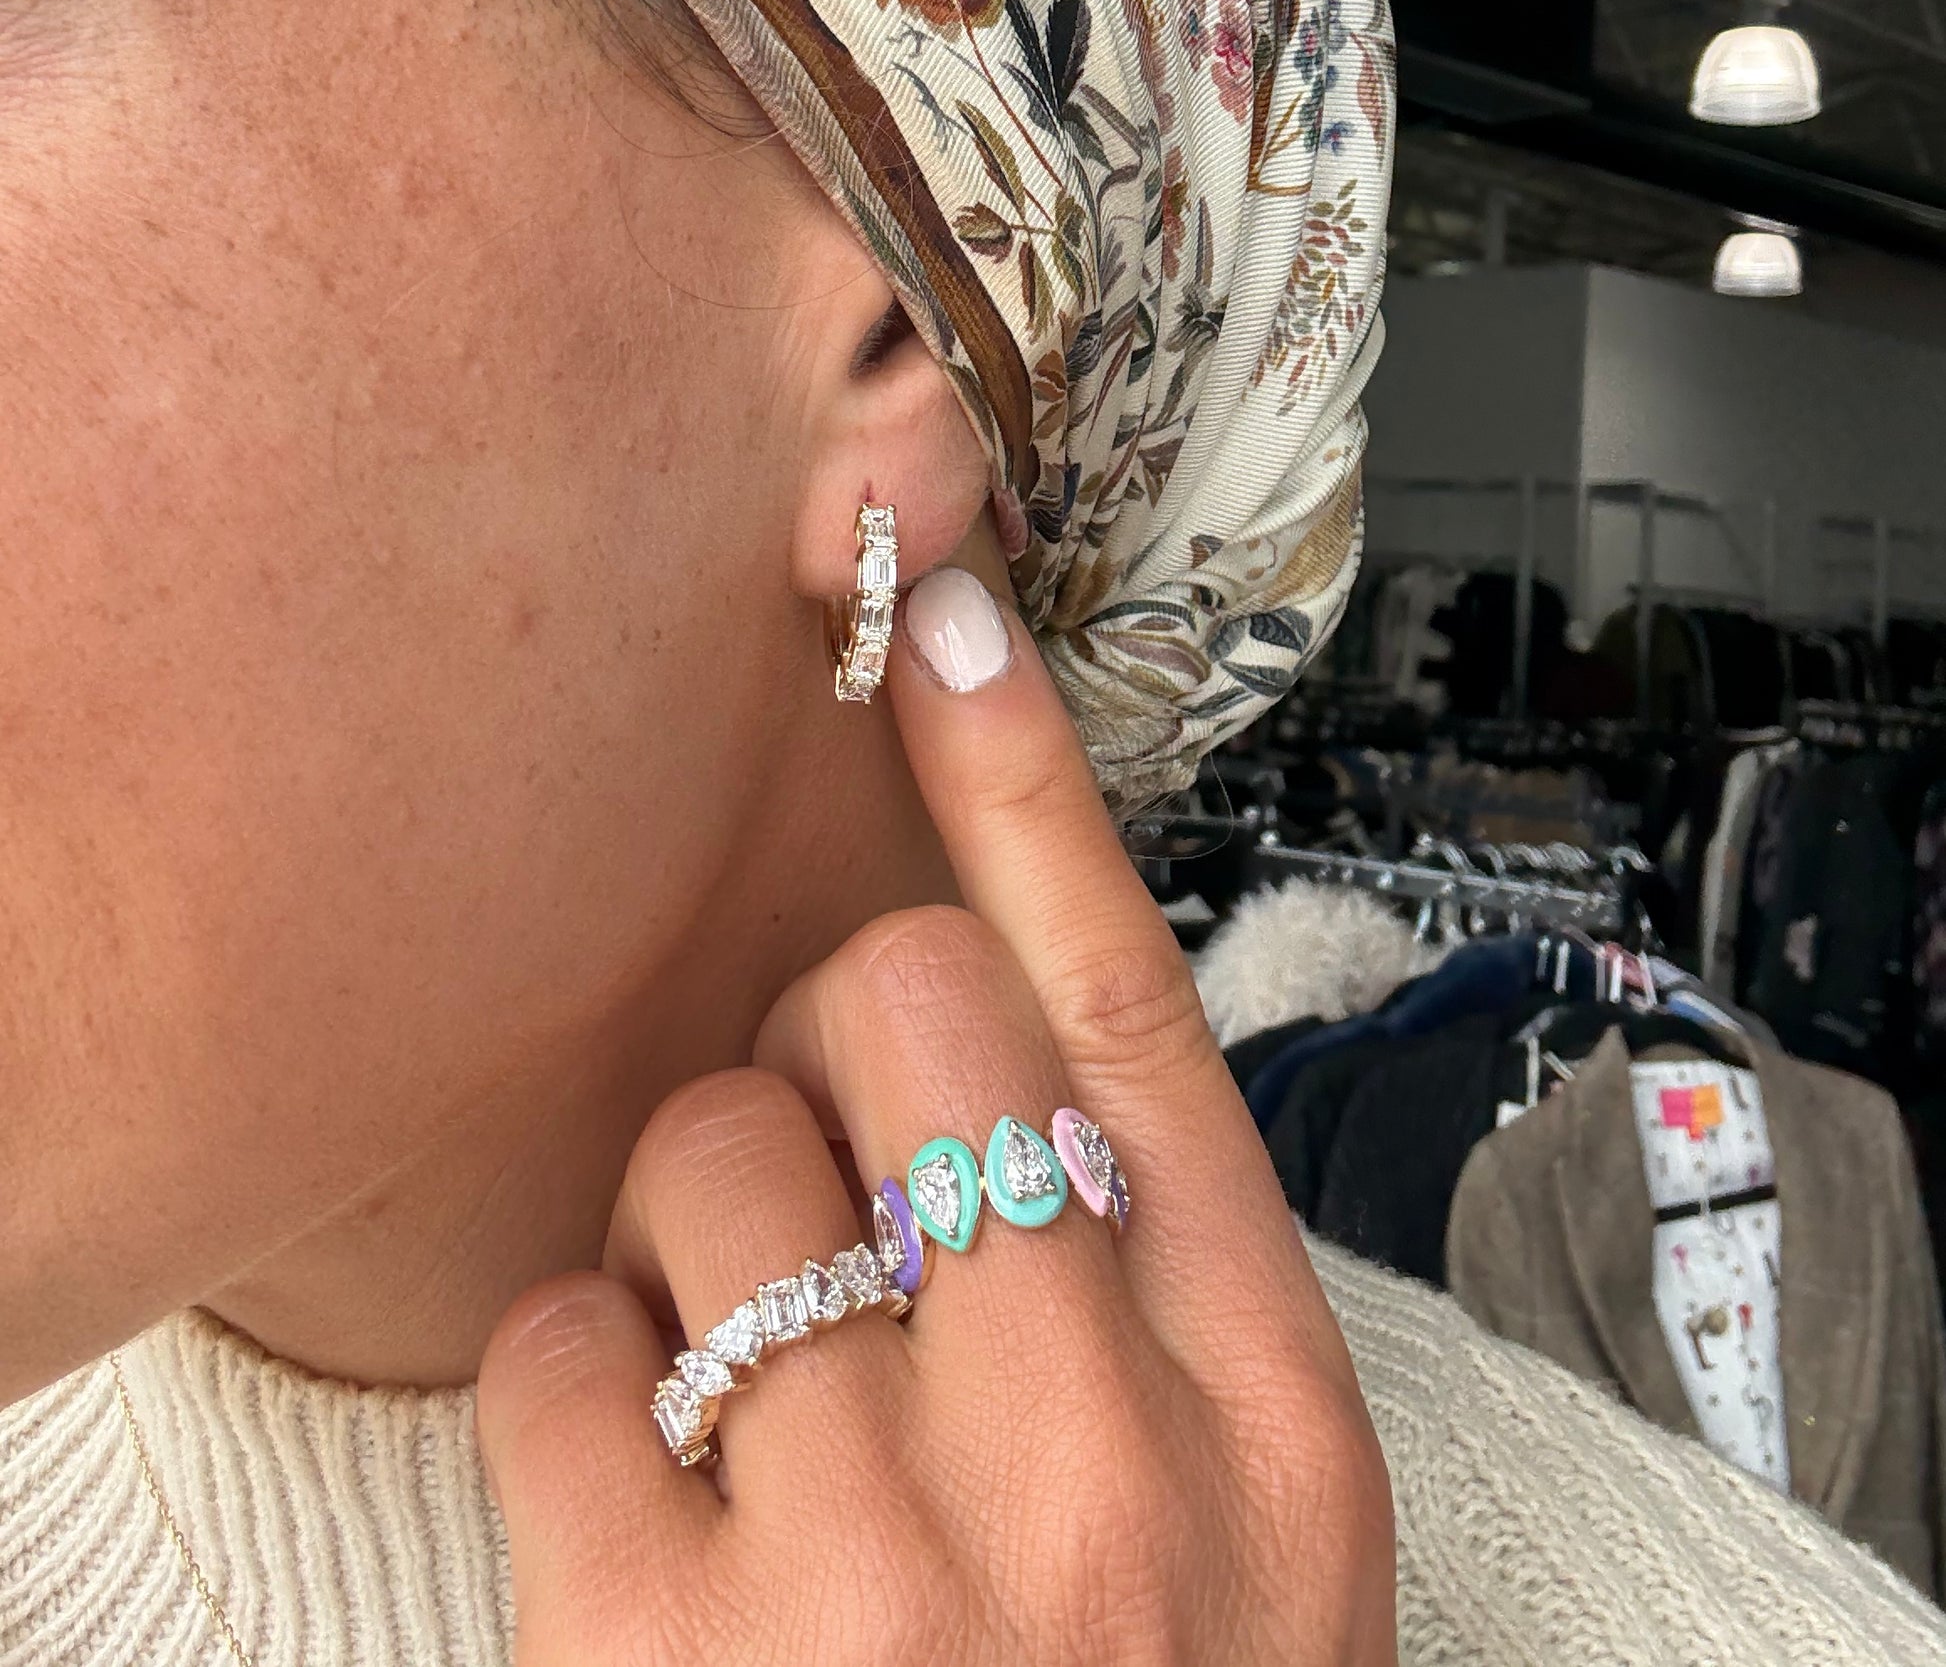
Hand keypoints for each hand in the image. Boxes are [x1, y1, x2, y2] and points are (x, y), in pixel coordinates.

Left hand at [475, 569, 1396, 1663]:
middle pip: (900, 1016)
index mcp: (1252, 1417)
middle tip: (839, 1190)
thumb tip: (983, 1060)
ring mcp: (887, 1574)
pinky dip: (579, 1392)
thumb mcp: (1245, 1537)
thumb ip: (1145, 1297)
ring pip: (708, 1156)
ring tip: (759, 1400)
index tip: (936, 615)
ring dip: (699, 1236)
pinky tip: (655, 1516)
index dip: (1025, 782)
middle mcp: (1092, 1468)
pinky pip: (562, 1348)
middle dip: (836, 1052)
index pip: (1128, 1005)